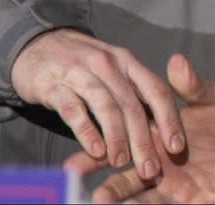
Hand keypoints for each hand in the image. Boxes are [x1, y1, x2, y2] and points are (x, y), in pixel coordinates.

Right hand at [12, 28, 184, 178]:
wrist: (38, 46)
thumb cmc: (83, 66)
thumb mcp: (113, 70)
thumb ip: (134, 94)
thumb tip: (159, 129)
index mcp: (128, 62)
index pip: (156, 90)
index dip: (169, 119)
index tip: (177, 147)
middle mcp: (108, 65)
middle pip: (132, 104)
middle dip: (143, 138)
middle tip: (150, 168)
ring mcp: (80, 73)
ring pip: (106, 106)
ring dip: (116, 136)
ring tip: (122, 162)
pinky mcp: (54, 85)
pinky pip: (74, 109)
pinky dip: (86, 131)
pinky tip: (95, 151)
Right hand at [65, 54, 214, 203]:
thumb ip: (194, 87)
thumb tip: (176, 61)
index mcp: (159, 129)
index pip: (125, 129)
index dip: (103, 133)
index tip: (81, 131)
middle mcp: (157, 156)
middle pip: (120, 163)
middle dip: (96, 167)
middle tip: (71, 172)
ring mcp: (168, 181)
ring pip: (134, 189)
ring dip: (115, 194)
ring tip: (97, 198)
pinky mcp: (184, 200)